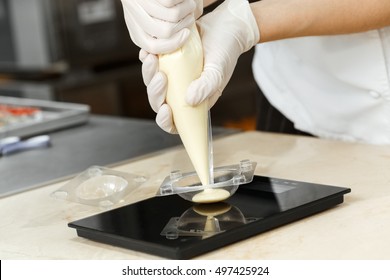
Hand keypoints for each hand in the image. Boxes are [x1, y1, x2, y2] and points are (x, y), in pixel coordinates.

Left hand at [121, 0, 202, 53]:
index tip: (187, 35)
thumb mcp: (158, 23)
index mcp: (136, 30)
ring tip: (190, 6)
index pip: (151, 47)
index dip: (171, 45)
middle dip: (183, 26)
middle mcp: (133, 15)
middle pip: (163, 33)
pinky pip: (170, 3)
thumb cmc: (164, 2)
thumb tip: (171, 60)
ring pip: (170, 17)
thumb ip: (164, 40)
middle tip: (191, 18)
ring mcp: (138, 2)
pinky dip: (183, 1)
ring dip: (186, 11)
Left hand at [140, 0, 259, 132]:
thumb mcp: (217, 71)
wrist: (225, 26)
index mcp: (193, 102)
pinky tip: (148, 53)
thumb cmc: (225, 53)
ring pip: (152, 83)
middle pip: (159, 102)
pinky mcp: (166, 60)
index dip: (166, 120)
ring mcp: (172, 76)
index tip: (166, 109)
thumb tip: (190, 100)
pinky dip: (146, 60)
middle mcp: (180, 91)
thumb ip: (206, 87)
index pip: (175, 121)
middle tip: (160, 77)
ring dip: (148, 75)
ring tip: (152, 59)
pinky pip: (151, 64)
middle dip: (155, 93)